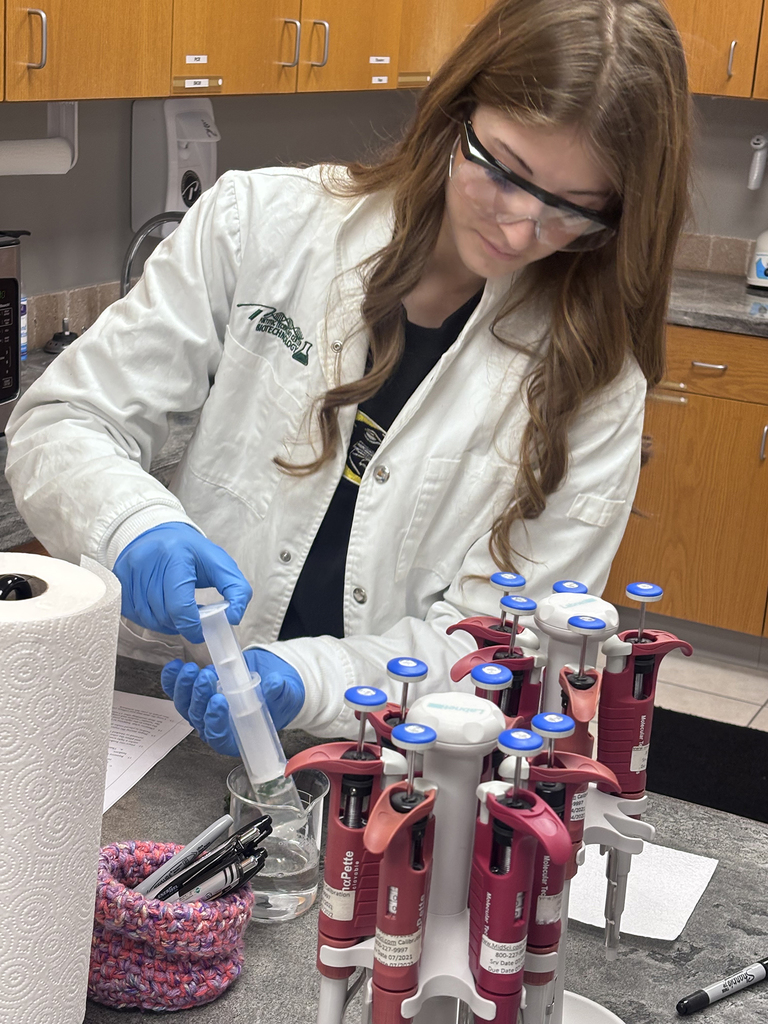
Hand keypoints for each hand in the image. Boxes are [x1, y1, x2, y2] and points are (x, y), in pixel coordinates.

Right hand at [113, 522, 251, 643]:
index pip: (180, 606)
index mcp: (175, 556)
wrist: (159, 533)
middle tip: (190, 619)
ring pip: (146, 617)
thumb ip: (238, 591)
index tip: (201, 630)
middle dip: (180, 624)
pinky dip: (148, 618)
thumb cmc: (191, 552)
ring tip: (176, 612)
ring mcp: (129, 570)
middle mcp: (147, 561)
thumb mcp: (221, 565)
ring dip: (164, 623)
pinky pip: (132, 613)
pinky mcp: (118, 578)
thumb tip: (234, 618)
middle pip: (163, 614)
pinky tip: (160, 608)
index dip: (192, 626)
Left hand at [160, 648, 304, 755]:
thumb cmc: (279, 696)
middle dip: (199, 698)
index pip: (219, 736)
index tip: (219, 701)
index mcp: (238, 735)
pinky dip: (173, 680)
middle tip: (206, 677)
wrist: (272, 679)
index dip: (215, 722)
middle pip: (199, 719)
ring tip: (192, 669)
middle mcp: (217, 726)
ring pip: (186, 705)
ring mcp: (204, 710)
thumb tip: (273, 684)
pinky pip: (178, 691)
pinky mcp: (196, 693)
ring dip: (185, 688)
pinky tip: (175, 667)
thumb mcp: (287, 695)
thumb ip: (280, 693)